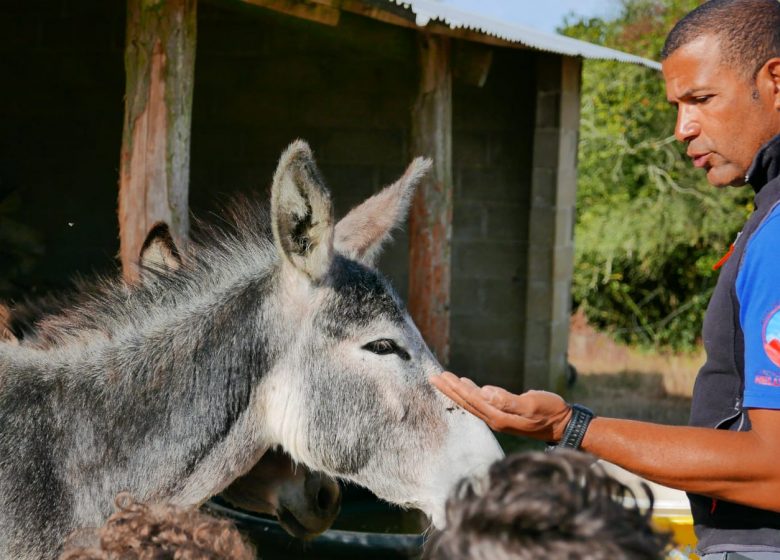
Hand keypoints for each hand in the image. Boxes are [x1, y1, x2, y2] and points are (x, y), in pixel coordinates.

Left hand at [430, 371, 571, 441]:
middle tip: (433, 377)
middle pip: (466, 402)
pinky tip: (469, 386)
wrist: (563, 424)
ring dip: (458, 391)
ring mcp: (499, 418)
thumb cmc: (550, 412)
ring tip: (445, 380)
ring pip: (472, 403)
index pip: (470, 399)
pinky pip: (482, 403)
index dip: (454, 388)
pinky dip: (472, 393)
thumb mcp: (530, 404)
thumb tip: (484, 391)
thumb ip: (507, 400)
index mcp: (498, 416)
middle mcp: (495, 419)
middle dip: (449, 389)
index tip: (440, 377)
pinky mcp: (505, 415)